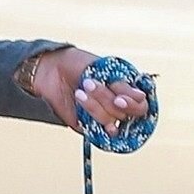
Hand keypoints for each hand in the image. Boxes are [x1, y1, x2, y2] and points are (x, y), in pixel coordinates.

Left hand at [31, 46, 150, 138]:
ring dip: (95, 103)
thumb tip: (141, 97)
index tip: (119, 96)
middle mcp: (116, 107)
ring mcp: (102, 118)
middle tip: (95, 86)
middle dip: (109, 100)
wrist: (52, 69)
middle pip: (125, 114)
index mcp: (125, 92)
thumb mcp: (105, 70)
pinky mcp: (87, 127)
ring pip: (110, 120)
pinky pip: (95, 128)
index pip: (141, 106)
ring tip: (82, 88)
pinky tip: (80, 99)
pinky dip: (88, 112)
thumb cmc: (80, 65)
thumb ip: (123, 85)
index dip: (134, 104)